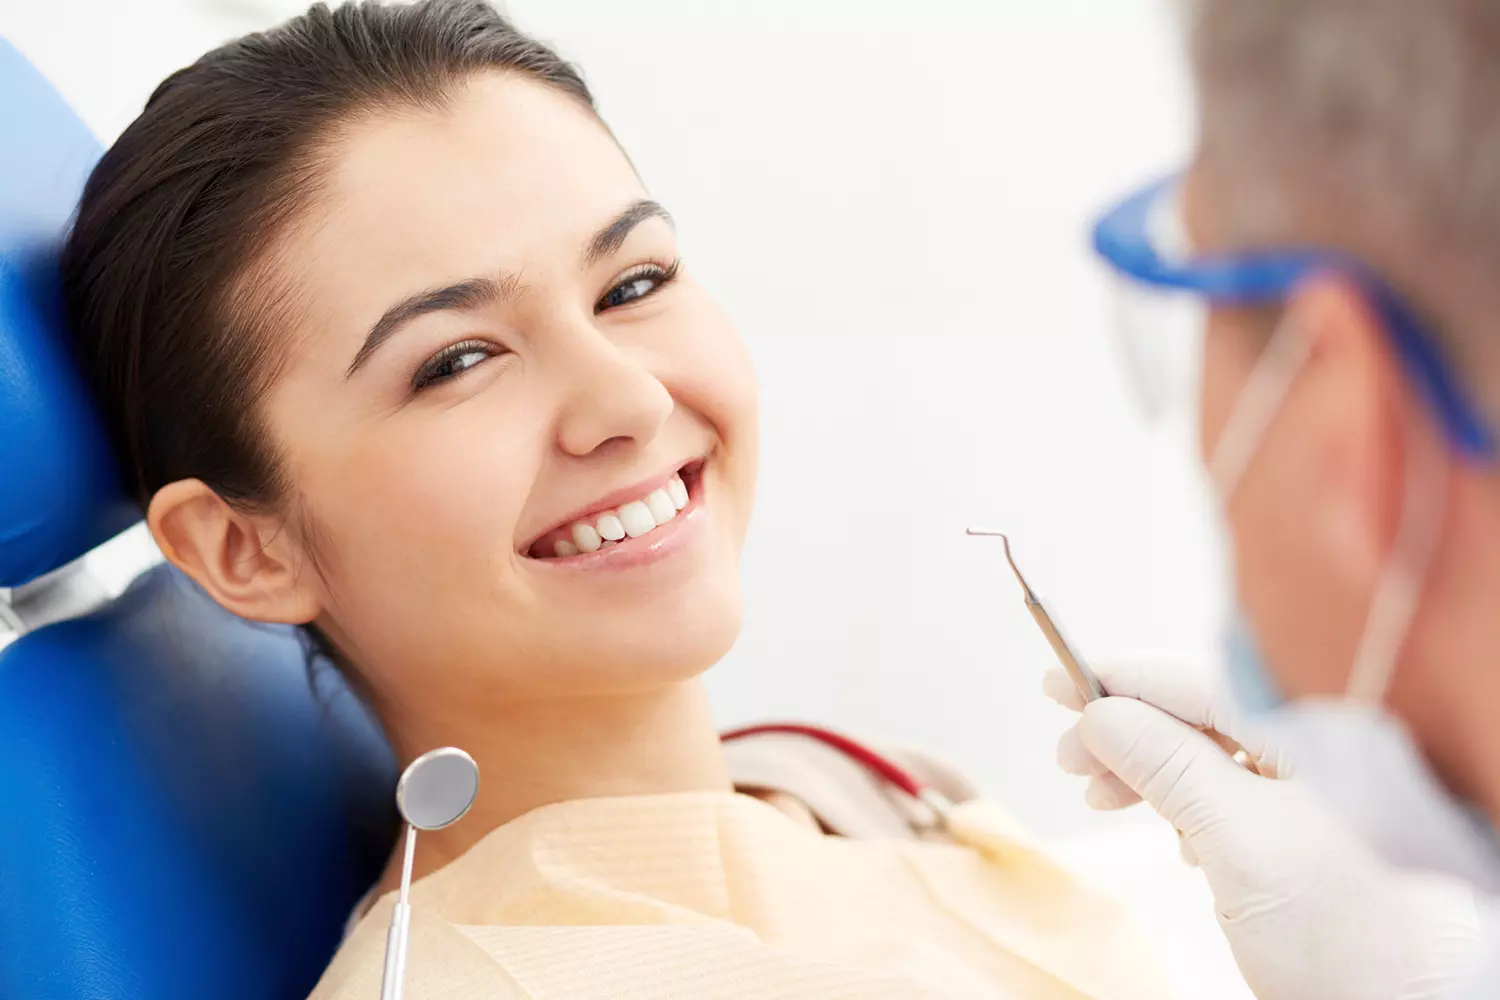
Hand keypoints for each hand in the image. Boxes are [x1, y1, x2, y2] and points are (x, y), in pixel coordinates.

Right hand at [1045, 659, 1485, 999]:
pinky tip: (1170, 833)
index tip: (1058, 682)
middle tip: (1068, 759)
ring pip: (1211, 755)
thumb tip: (1101, 714)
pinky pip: (1232, 792)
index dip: (1122, 680)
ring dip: (1147, 770)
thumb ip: (1167, 764)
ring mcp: (1318, 792)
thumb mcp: (1237, 839)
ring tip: (1100, 796)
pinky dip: (1185, 803)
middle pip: (1202, 715)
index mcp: (1320, 731)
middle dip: (1128, 733)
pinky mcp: (1310, 832)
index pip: (1202, 680)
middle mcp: (1322, 748)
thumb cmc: (1343, 933)